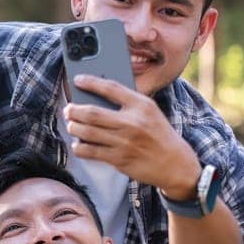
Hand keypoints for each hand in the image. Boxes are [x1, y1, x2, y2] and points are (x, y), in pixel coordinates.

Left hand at [65, 76, 200, 195]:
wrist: (175, 163)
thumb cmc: (159, 134)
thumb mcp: (150, 111)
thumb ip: (128, 102)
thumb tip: (96, 97)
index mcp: (141, 105)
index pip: (111, 88)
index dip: (90, 82)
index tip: (77, 79)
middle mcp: (132, 122)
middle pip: (92, 112)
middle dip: (74, 110)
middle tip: (69, 109)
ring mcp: (124, 142)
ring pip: (87, 132)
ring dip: (73, 127)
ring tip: (71, 125)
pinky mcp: (119, 159)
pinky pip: (91, 151)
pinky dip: (80, 147)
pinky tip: (78, 144)